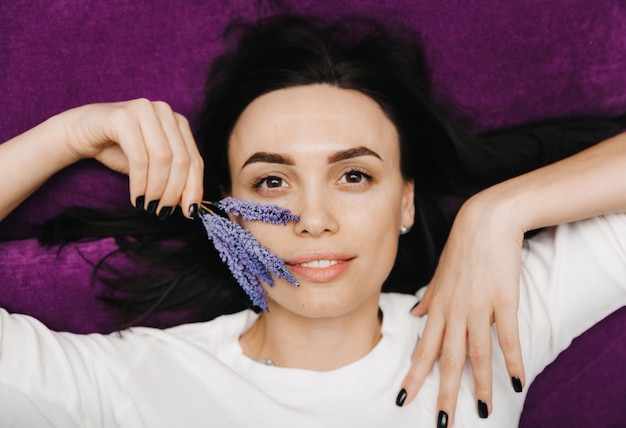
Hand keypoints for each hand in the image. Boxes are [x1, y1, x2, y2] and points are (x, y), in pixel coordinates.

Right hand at [61, 99, 202, 217]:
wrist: (80, 132)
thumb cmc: (120, 149)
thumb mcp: (152, 166)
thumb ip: (173, 179)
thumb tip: (190, 206)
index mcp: (178, 122)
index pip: (195, 159)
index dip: (194, 188)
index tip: (189, 212)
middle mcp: (165, 111)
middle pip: (181, 160)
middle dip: (174, 192)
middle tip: (163, 211)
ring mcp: (144, 110)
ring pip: (162, 158)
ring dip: (156, 189)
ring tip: (149, 206)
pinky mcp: (123, 116)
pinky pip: (139, 157)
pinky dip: (139, 182)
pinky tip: (136, 197)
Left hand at [398, 195, 525, 425]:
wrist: (485, 221)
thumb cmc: (462, 249)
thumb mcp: (439, 275)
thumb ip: (428, 299)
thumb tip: (415, 315)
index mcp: (438, 307)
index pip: (423, 349)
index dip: (413, 376)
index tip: (402, 399)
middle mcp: (454, 311)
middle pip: (447, 359)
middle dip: (443, 393)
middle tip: (442, 422)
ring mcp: (478, 306)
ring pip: (476, 353)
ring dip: (480, 386)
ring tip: (483, 413)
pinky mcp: (503, 299)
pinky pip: (506, 336)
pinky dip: (511, 360)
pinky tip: (515, 381)